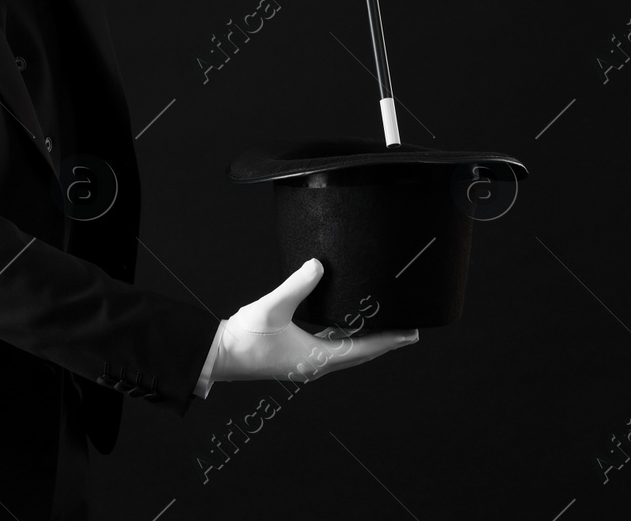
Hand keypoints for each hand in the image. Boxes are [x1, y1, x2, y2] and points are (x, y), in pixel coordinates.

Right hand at [209, 257, 417, 383]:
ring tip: (384, 327)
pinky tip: (345, 325)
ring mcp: (306, 364)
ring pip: (347, 352)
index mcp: (318, 358)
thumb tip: (318, 265)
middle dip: (385, 341)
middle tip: (408, 330)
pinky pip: (331, 348)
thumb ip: (297, 284)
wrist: (218, 356)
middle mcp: (317, 365)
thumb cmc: (244, 336)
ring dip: (367, 341)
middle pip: (361, 353)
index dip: (390, 339)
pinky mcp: (296, 358)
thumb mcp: (273, 306)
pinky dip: (346, 338)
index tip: (412, 333)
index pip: (364, 348)